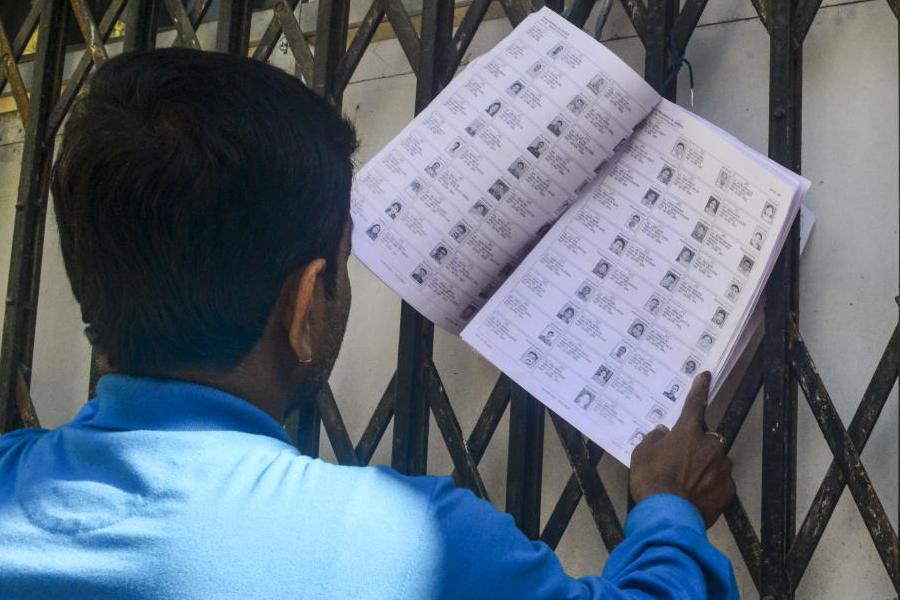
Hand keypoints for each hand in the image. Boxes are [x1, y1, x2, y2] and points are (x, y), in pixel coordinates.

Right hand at [629, 372, 735, 527]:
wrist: (668, 515)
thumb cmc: (651, 480)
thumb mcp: (642, 455)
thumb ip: (654, 439)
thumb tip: (663, 433)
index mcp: (688, 432)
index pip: (694, 405)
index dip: (699, 389)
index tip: (706, 376)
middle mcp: (710, 446)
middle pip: (705, 440)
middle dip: (696, 447)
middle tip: (680, 464)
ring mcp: (722, 469)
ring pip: (714, 462)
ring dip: (704, 468)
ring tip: (686, 485)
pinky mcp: (728, 491)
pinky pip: (719, 483)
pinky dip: (710, 486)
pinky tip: (696, 497)